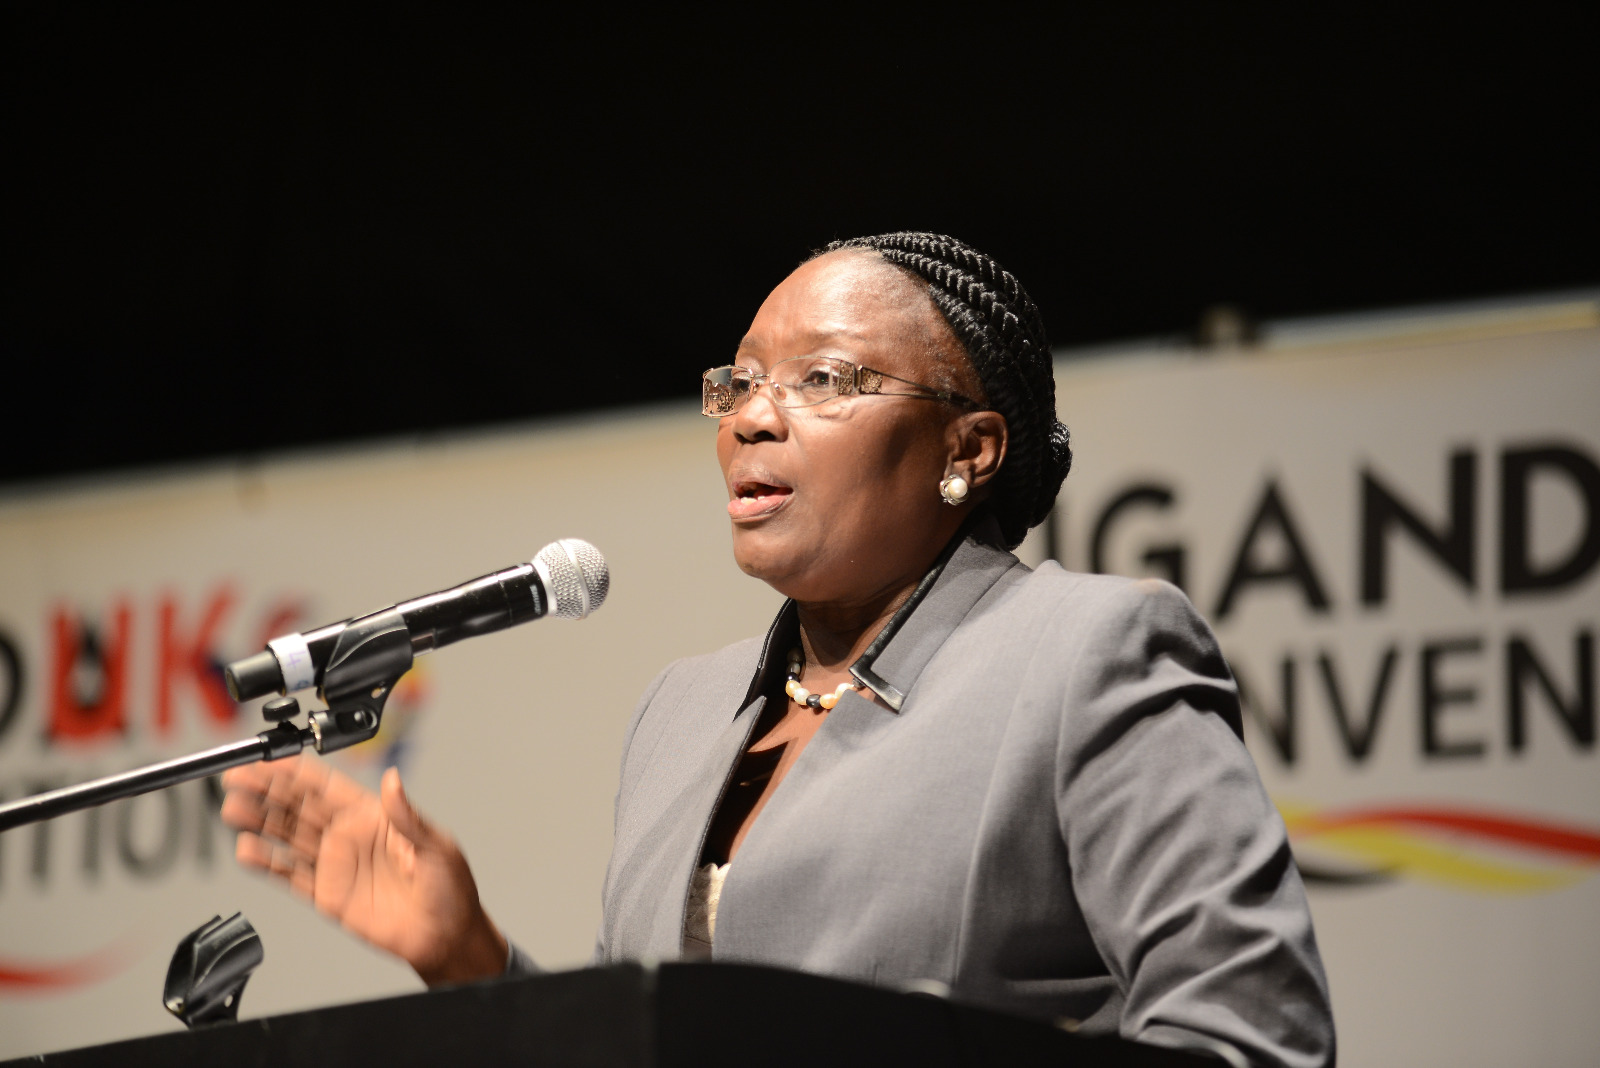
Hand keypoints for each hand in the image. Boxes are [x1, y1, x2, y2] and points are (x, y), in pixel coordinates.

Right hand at [220, 755, 507, 986]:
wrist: (444, 937)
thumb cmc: (449, 888)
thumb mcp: (434, 845)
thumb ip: (407, 816)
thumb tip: (393, 779)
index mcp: (373, 816)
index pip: (328, 788)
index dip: (298, 774)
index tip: (271, 760)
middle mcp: (348, 836)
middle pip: (299, 808)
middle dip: (266, 791)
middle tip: (236, 778)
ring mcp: (335, 864)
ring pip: (288, 837)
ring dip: (260, 822)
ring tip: (232, 808)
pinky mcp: (327, 895)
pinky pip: (291, 875)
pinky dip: (268, 864)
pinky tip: (247, 851)